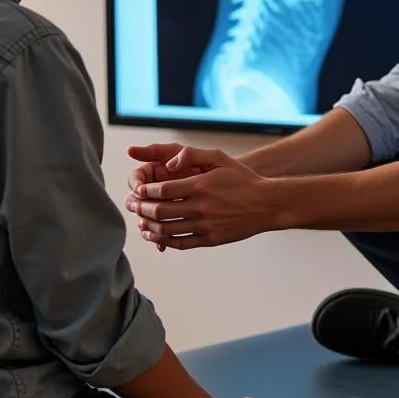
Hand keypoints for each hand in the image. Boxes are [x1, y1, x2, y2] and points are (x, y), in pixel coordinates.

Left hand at [125, 145, 278, 249]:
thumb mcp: (219, 158)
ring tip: (140, 220)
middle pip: (159, 211)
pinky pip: (180, 243)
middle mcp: (200, 207)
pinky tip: (155, 235)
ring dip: (148, 225)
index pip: (161, 190)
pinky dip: (163, 241)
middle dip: (140, 207)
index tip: (138, 190)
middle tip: (132, 204)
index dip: (145, 191)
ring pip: (166, 230)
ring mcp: (204, 226)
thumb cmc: (242, 178)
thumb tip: (168, 163)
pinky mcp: (209, 239)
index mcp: (200, 185)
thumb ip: (191, 154)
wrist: (266, 204)